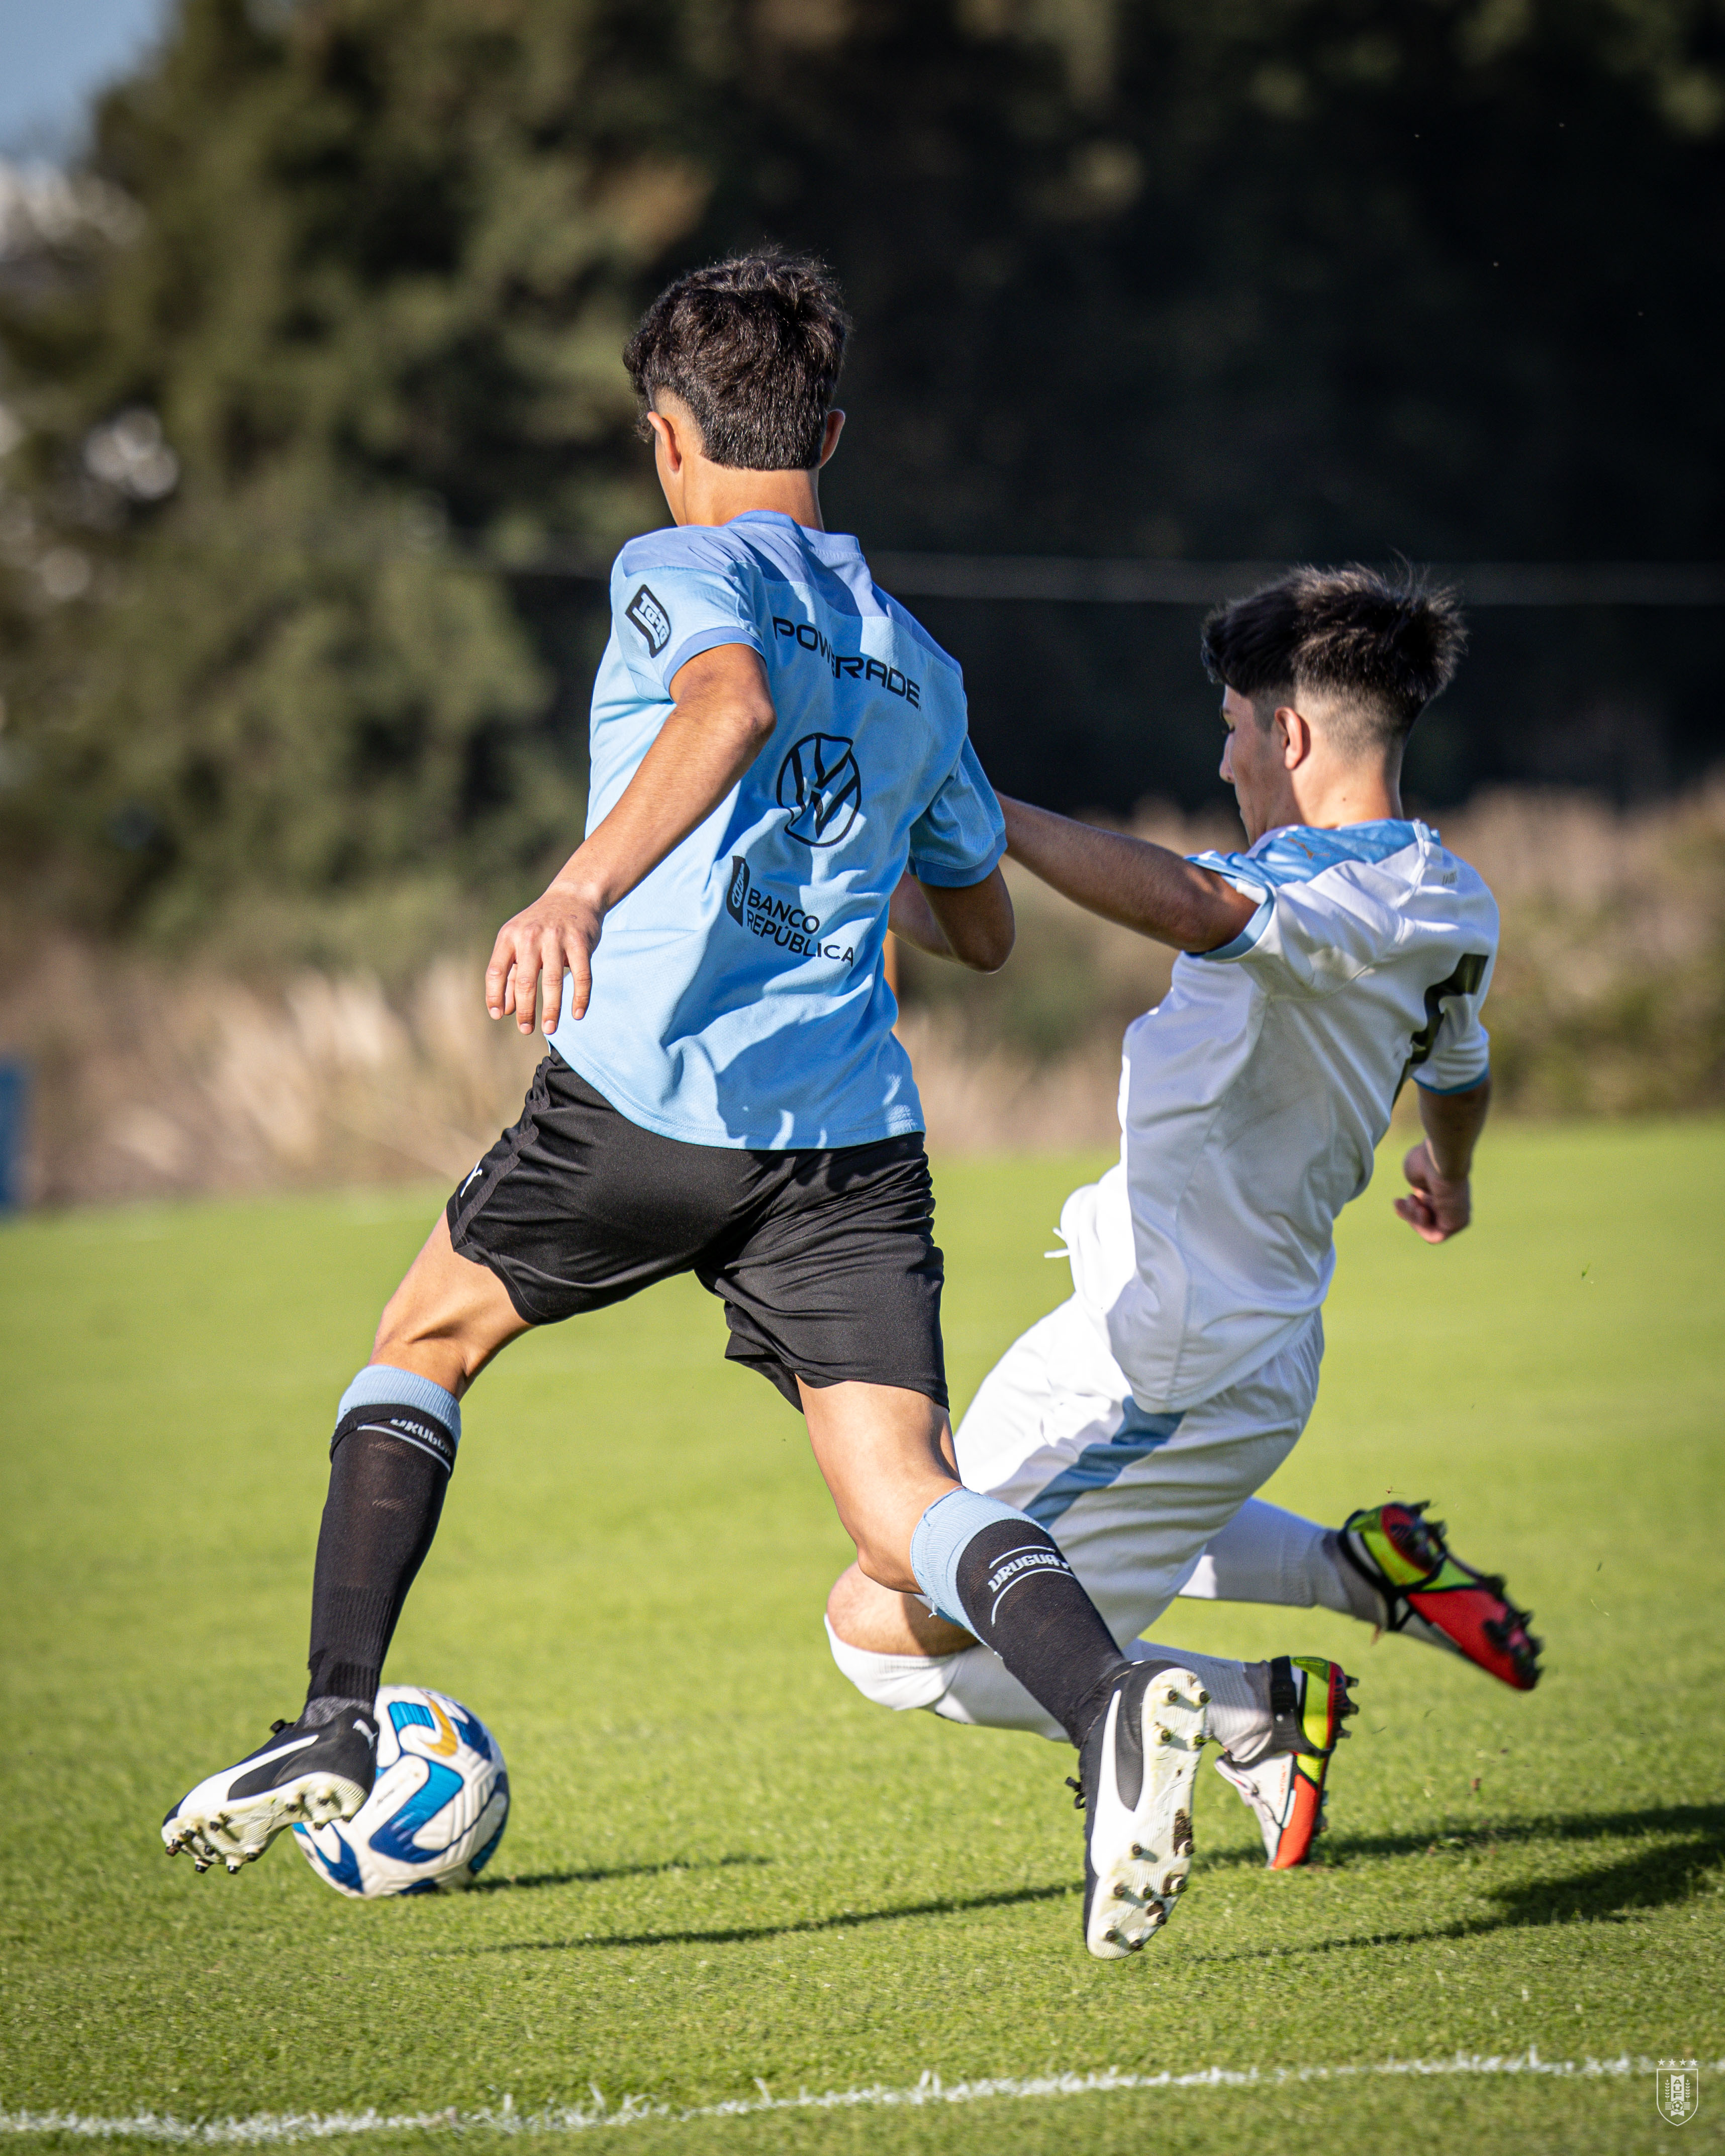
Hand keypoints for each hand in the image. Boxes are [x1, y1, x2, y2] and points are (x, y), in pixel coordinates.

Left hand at [484, 877, 604, 1034]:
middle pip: (525, 981)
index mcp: (510, 936)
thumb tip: (505, 1011)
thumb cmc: (540, 926)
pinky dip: (579, 997)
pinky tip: (577, 1014)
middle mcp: (531, 936)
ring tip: (549, 1029)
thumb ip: (510, 974)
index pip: (496, 971)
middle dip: (525, 1010)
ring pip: (553, 981)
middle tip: (526, 1030)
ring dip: (551, 1009)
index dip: (495, 996)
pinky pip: (581, 975)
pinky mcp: (580, 942)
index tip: (499, 1016)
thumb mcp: (518, 943)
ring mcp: (557, 938)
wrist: (573, 896)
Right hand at [1394, 1141, 1470, 1243]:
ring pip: (1428, 1229)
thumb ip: (1415, 1187)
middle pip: (1424, 1220)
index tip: (1398, 1200)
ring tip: (1413, 1200)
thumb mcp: (1414, 1174)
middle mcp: (1449, 1204)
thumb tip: (1418, 1201)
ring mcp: (1454, 1213)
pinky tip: (1421, 1210)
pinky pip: (1436, 1236)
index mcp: (1441, 1191)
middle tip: (1399, 1201)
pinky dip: (1422, 1226)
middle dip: (1408, 1213)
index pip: (1424, 1210)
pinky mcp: (1457, 1222)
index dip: (1407, 1210)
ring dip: (1413, 1218)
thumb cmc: (1428, 1159)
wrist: (1441, 1158)